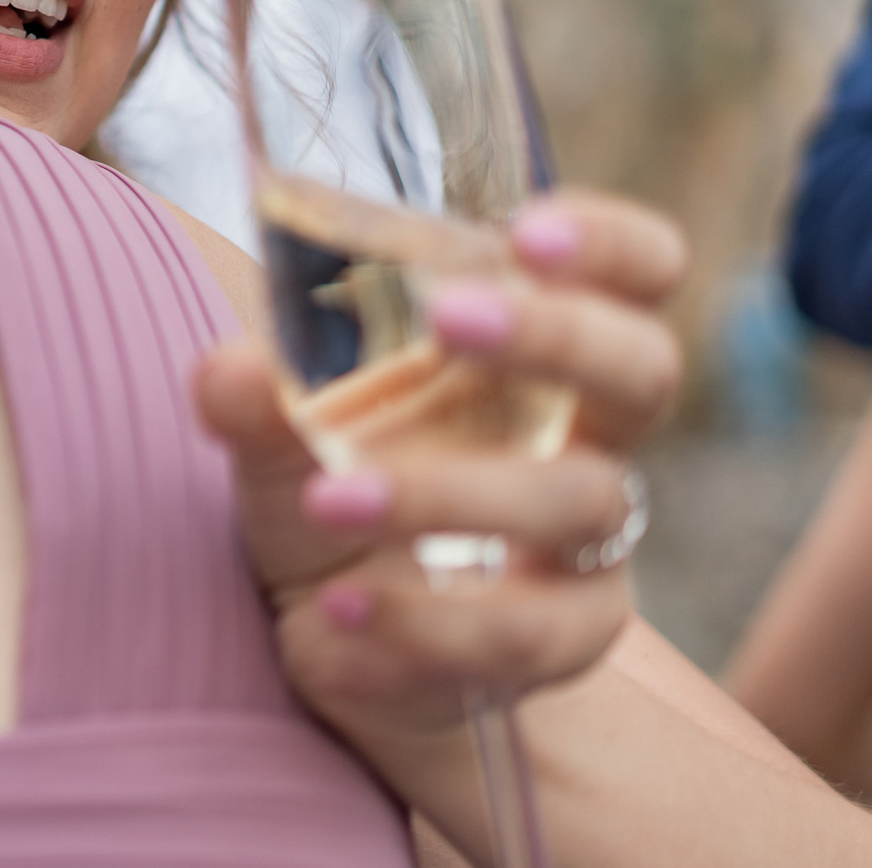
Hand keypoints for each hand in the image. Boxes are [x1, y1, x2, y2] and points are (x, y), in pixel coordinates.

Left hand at [195, 189, 684, 759]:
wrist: (338, 621)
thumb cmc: (334, 477)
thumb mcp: (279, 429)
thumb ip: (255, 394)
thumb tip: (231, 369)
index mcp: (539, 352)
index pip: (635, 272)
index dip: (608, 242)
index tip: (527, 231)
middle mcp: (589, 437)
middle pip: (640, 367)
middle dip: (554, 335)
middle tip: (450, 319)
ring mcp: (588, 545)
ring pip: (572, 504)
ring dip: (445, 493)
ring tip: (327, 498)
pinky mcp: (562, 639)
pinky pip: (522, 633)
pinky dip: (421, 622)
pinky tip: (338, 607)